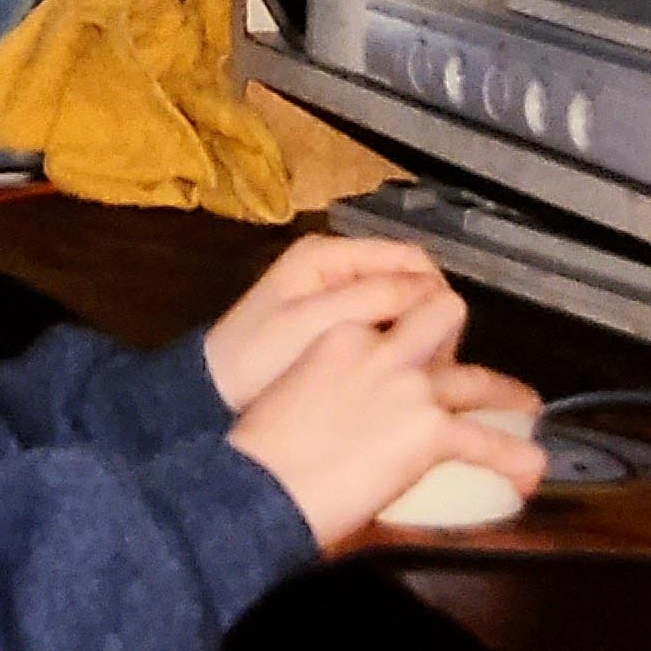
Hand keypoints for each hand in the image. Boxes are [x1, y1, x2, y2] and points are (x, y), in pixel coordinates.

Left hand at [204, 232, 464, 410]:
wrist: (208, 396)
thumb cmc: (253, 359)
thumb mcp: (314, 323)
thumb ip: (372, 299)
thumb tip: (433, 293)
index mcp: (329, 254)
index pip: (412, 259)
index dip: (435, 296)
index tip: (442, 340)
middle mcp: (336, 267)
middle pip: (410, 282)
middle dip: (428, 318)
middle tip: (432, 365)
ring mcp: (334, 296)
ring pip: (400, 307)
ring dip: (414, 336)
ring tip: (416, 375)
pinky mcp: (333, 326)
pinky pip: (382, 328)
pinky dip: (395, 348)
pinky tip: (394, 378)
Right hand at [226, 292, 549, 550]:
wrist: (257, 486)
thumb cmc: (259, 454)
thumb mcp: (296, 394)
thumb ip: (332, 390)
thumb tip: (350, 421)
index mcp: (342, 335)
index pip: (392, 318)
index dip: (408, 336)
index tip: (414, 355)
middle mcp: (382, 350)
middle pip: (442, 314)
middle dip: (460, 339)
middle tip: (465, 366)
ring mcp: (410, 387)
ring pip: (478, 380)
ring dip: (507, 397)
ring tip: (526, 411)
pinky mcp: (429, 431)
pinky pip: (485, 442)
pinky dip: (512, 458)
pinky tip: (529, 471)